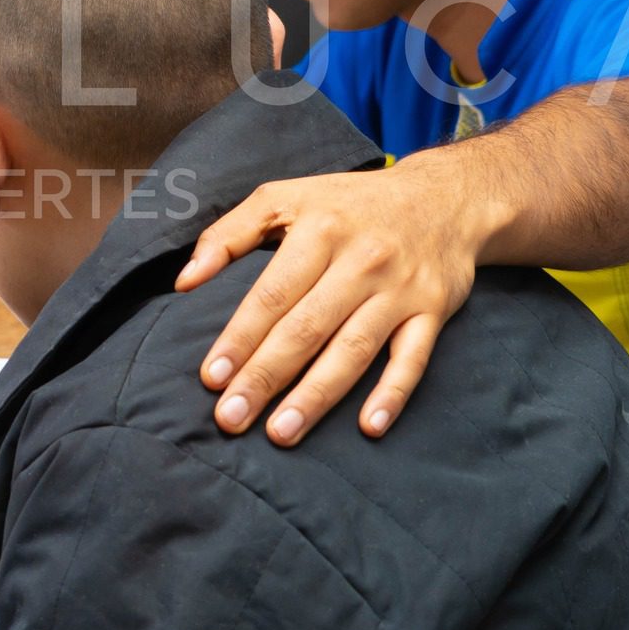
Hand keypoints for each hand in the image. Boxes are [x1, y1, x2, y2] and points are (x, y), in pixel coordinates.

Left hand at [175, 157, 488, 445]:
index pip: (272, 294)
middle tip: (231, 418)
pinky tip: (370, 427)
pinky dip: (393, 393)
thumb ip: (229, 234)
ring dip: (316, 396)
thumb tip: (184, 281)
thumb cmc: (348, 203)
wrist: (444, 196)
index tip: (211, 378)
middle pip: (306, 328)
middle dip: (266, 376)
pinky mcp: (433, 311)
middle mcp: (361, 260)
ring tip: (281, 433)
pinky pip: (413, 358)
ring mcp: (400, 289)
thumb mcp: (285, 197)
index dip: (240, 338)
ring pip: (353, 350)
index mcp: (320, 230)